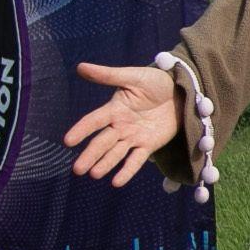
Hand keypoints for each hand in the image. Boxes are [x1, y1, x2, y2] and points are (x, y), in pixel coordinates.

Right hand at [64, 62, 180, 187]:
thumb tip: (80, 67)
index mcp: (114, 108)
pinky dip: (127, 171)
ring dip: (105, 164)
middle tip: (77, 170)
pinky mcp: (148, 145)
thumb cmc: (155, 80)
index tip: (67, 141)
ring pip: (116, 153)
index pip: (94, 121)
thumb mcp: (132, 76)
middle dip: (90, 155)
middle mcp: (121, 125)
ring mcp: (134, 136)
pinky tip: (116, 183)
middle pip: (102, 142)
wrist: (182, 90)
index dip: (81, 130)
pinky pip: (136, 160)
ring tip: (94, 174)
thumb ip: (108, 75)